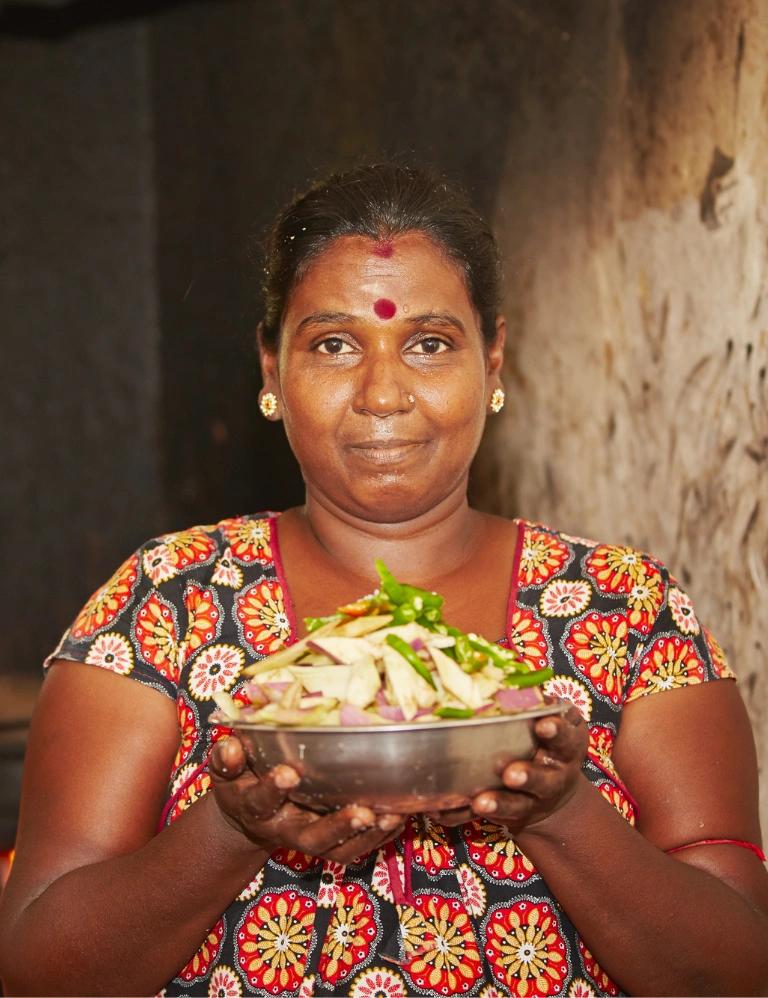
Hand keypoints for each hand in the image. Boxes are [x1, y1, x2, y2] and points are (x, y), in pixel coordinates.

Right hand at [209, 735, 405, 862]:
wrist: (247, 815)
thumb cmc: (241, 779)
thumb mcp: (226, 769)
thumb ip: (227, 759)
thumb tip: (231, 746)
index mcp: (256, 808)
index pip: (262, 800)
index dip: (273, 788)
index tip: (288, 771)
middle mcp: (285, 829)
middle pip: (311, 837)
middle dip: (337, 826)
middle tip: (362, 811)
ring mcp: (309, 839)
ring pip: (338, 850)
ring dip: (366, 835)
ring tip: (391, 817)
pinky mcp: (330, 844)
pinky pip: (355, 849)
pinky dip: (379, 837)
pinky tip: (399, 818)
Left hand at [427, 704, 587, 831]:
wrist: (556, 796)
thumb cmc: (549, 743)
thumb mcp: (555, 722)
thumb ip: (538, 706)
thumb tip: (513, 675)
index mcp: (566, 748)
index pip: (567, 738)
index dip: (556, 731)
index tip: (543, 724)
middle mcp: (554, 777)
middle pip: (544, 780)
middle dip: (528, 776)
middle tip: (511, 774)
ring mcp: (533, 800)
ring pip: (517, 805)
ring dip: (498, 803)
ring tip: (480, 801)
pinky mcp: (510, 815)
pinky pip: (483, 818)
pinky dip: (462, 815)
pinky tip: (441, 812)